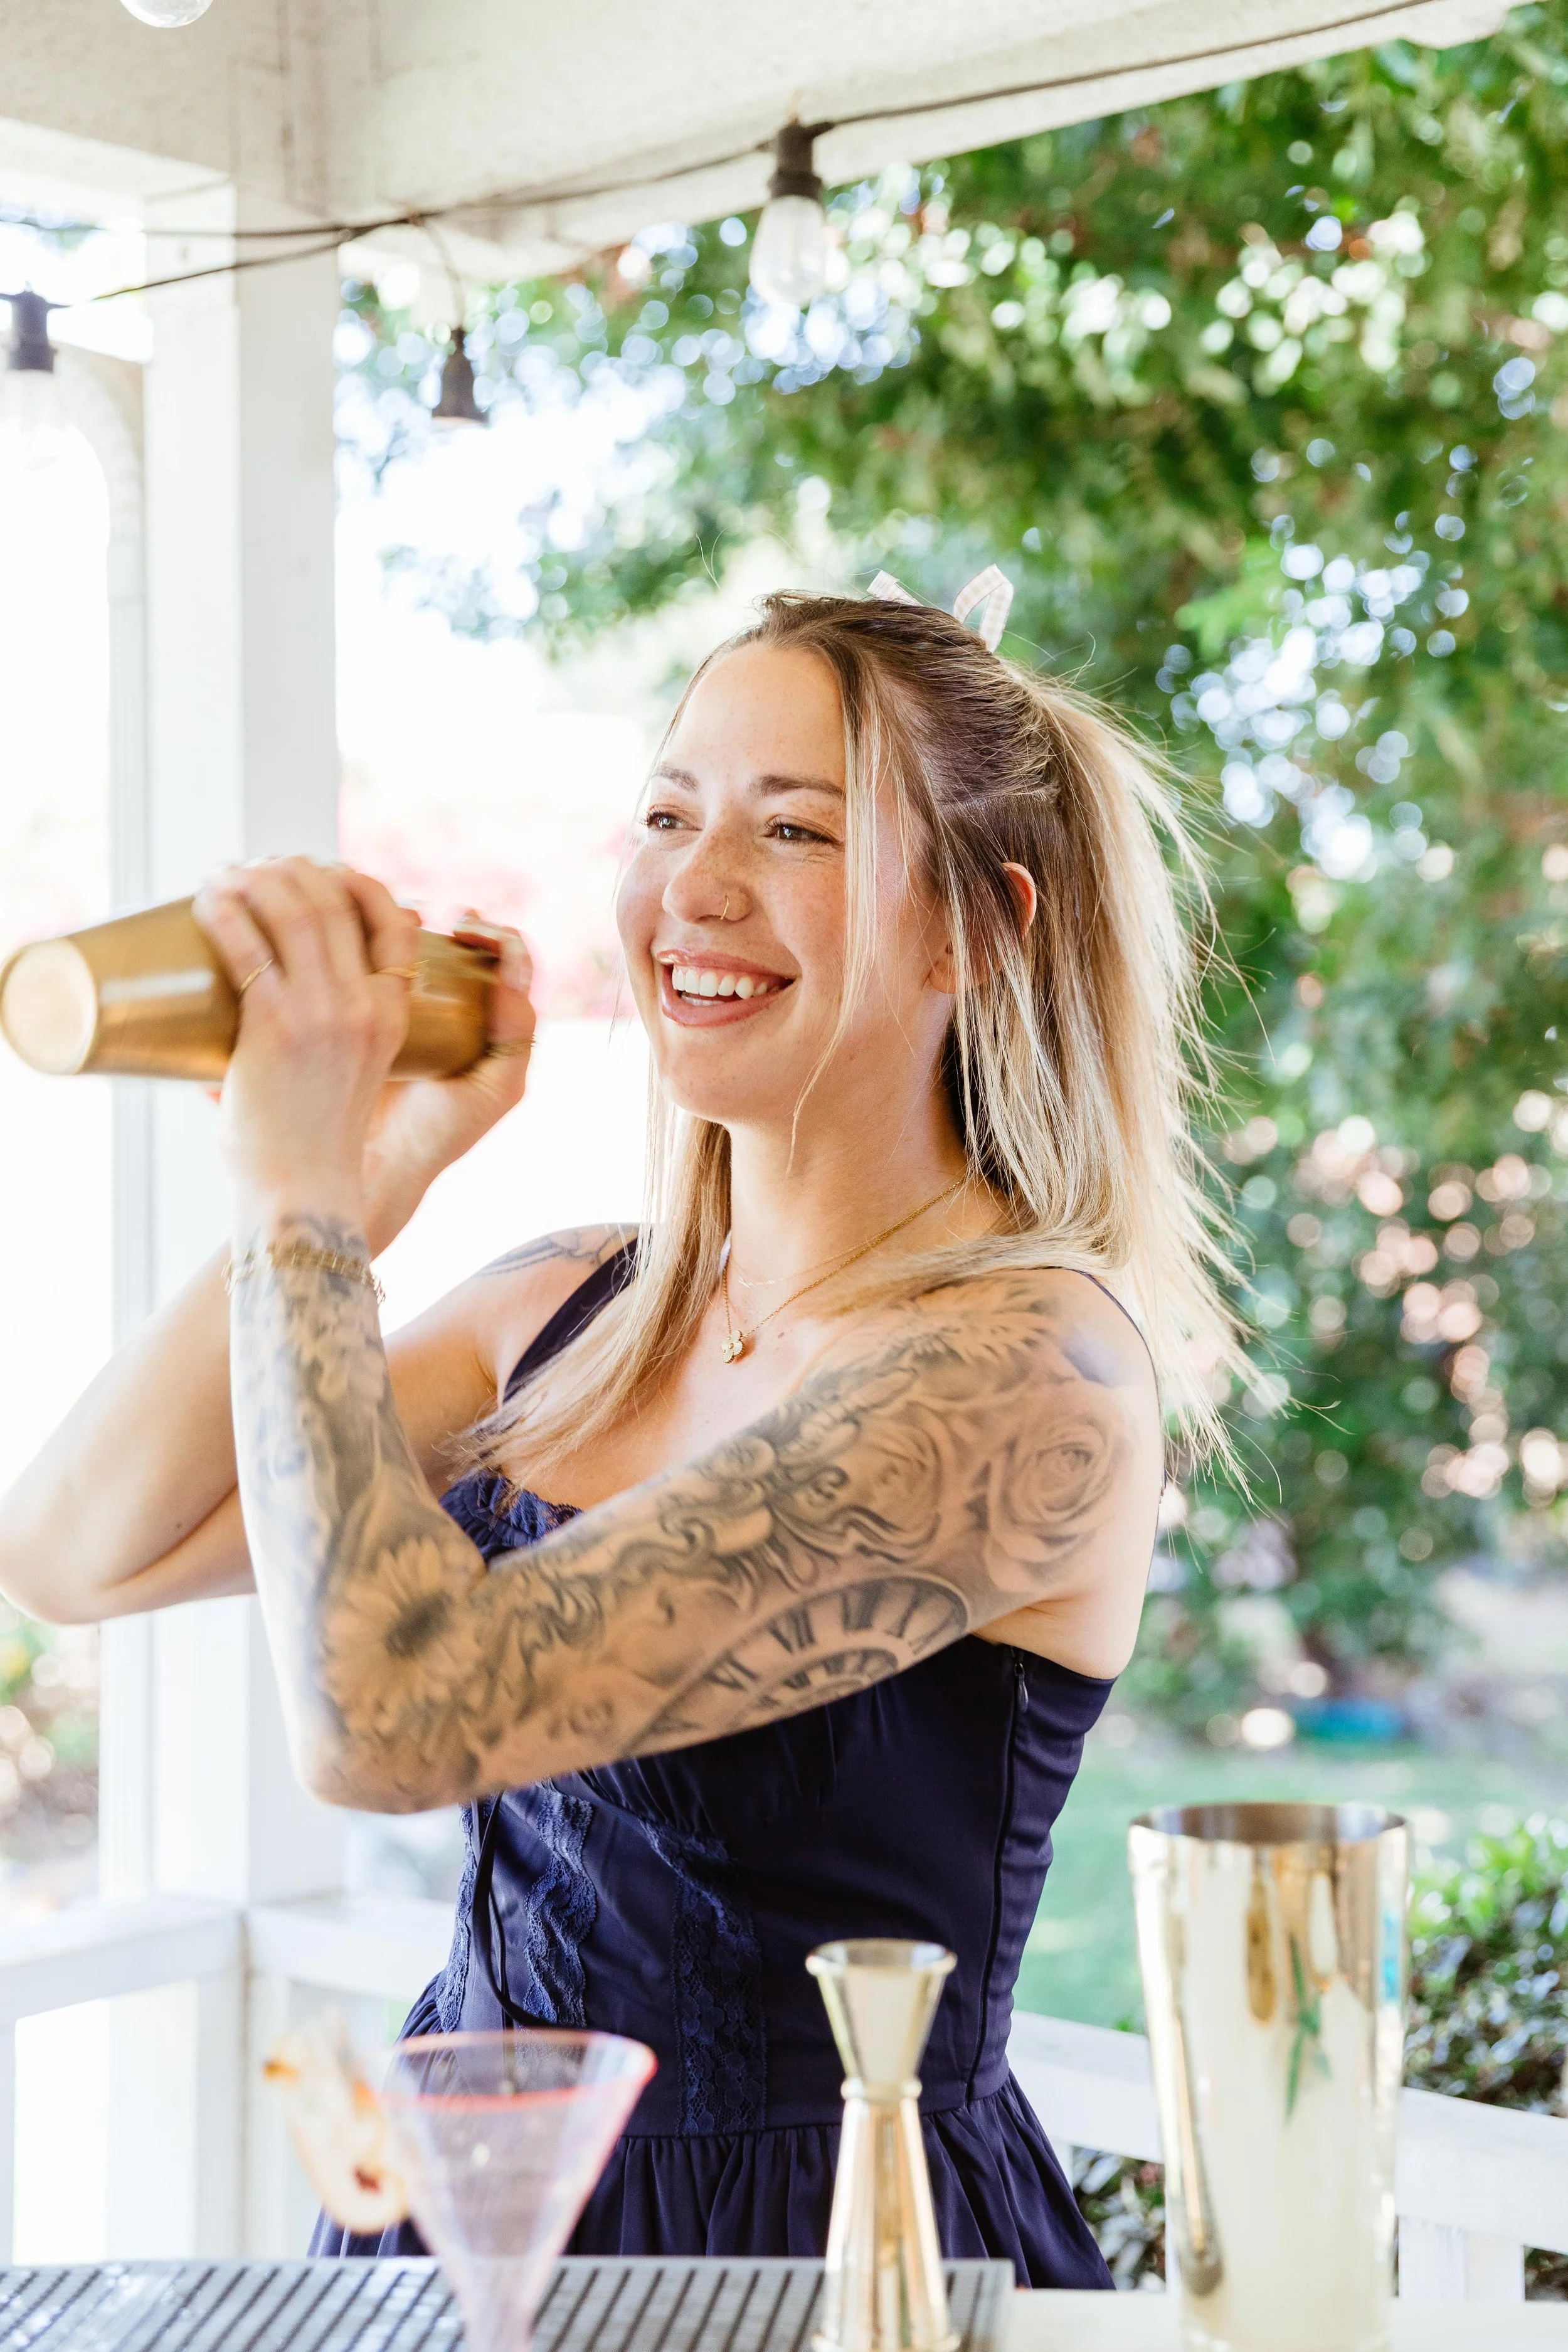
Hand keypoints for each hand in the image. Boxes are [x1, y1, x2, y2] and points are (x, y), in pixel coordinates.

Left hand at [193, 861, 534, 1245]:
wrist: (300, 1193)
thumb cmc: (309, 1144)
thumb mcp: (346, 1080)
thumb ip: (319, 1044)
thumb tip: (237, 1013)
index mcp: (392, 1018)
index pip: (393, 923)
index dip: (355, 883)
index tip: (318, 874)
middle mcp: (365, 1008)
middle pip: (335, 904)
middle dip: (291, 871)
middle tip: (255, 869)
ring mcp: (323, 1016)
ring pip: (294, 913)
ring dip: (256, 879)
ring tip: (226, 875)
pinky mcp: (276, 1029)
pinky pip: (248, 948)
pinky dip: (226, 911)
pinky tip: (208, 897)